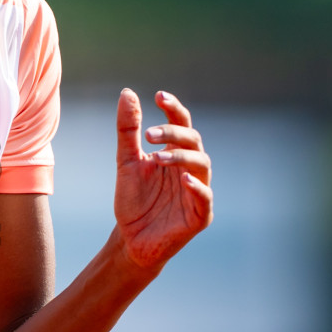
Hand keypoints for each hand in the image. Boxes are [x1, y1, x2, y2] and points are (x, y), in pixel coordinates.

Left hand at [113, 88, 212, 275]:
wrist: (131, 239)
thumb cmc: (133, 200)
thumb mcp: (126, 161)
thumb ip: (127, 130)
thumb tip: (127, 92)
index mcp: (175, 153)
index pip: (181, 124)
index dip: (174, 109)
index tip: (159, 96)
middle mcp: (190, 168)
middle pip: (193, 141)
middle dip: (173, 134)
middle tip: (148, 135)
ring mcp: (198, 190)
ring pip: (202, 165)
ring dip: (182, 157)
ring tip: (157, 157)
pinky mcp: (200, 215)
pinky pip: (206, 197)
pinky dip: (197, 186)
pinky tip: (182, 178)